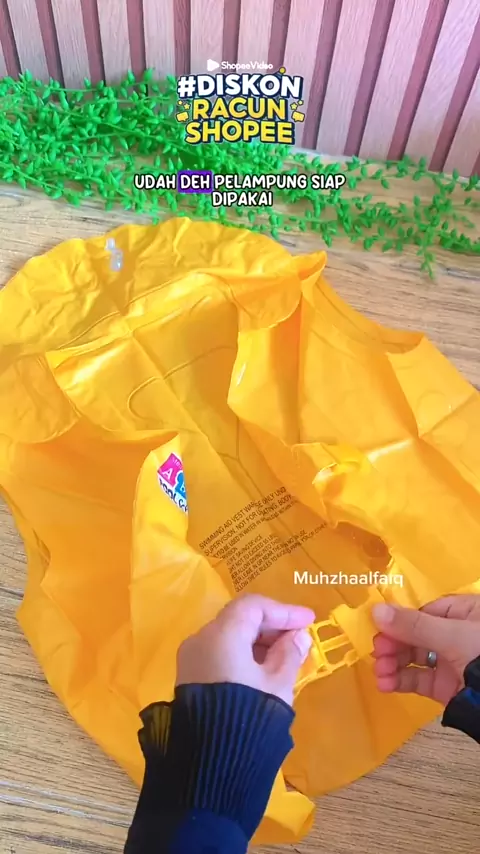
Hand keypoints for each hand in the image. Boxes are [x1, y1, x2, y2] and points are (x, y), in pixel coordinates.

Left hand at [176, 594, 314, 705]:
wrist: (210, 765)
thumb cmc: (250, 717)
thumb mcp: (277, 684)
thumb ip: (290, 654)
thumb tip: (298, 637)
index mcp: (221, 634)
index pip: (254, 606)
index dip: (284, 611)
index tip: (309, 621)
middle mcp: (200, 639)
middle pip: (239, 618)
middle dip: (271, 626)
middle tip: (299, 638)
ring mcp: (191, 659)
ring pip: (228, 636)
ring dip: (257, 641)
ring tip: (286, 656)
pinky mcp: (189, 678)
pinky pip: (219, 653)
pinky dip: (242, 654)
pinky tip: (264, 669)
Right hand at [372, 595, 479, 704]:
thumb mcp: (453, 635)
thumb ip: (414, 626)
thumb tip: (375, 611)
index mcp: (465, 613)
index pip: (425, 611)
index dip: (401, 620)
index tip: (381, 629)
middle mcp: (457, 636)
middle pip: (416, 635)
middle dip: (394, 644)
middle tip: (377, 653)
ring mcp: (452, 662)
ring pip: (415, 658)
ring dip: (393, 664)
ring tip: (379, 673)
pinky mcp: (447, 687)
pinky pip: (418, 680)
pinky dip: (400, 681)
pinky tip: (385, 685)